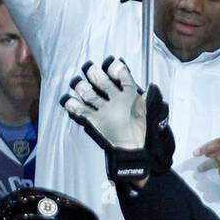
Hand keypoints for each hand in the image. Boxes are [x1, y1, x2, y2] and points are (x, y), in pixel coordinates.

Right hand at [61, 57, 174, 182]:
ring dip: (82, 88)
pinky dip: (73, 106)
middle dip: (95, 75)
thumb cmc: (145, 132)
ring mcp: (104, 110)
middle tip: (89, 68)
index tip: (112, 67)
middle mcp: (115, 100)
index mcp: (129, 96)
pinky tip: (67, 101)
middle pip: (103, 83)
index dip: (117, 70)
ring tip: (77, 83)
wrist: (137, 152)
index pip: (122, 78)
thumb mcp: (151, 113)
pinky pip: (82, 112)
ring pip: (90, 95)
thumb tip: (152, 86)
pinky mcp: (95, 121)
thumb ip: (151, 99)